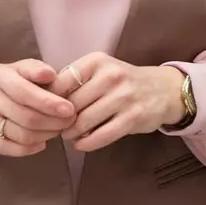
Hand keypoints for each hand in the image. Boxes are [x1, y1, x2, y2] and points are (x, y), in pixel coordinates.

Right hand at [0, 58, 77, 156]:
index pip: (25, 93)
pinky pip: (9, 149)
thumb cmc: (4, 79)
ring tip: (58, 130)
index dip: (49, 103)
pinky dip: (30, 149)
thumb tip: (51, 75)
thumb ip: (35, 69)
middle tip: (70, 121)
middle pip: (26, 118)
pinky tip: (42, 143)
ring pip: (20, 135)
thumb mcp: (18, 67)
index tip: (70, 109)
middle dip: (53, 122)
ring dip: (46, 135)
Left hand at [49, 53, 184, 151]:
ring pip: (84, 121)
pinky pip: (101, 136)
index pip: (61, 82)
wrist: (163, 90)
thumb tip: (42, 98)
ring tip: (68, 135)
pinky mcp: (132, 118)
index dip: (49, 100)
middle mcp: (110, 75)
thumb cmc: (123, 81)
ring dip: (71, 133)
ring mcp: (123, 97)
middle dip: (59, 120)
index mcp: (97, 61)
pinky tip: (81, 144)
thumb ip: (75, 80)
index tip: (45, 110)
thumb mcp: (101, 70)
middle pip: (70, 104)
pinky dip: (86, 143)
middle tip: (55, 127)